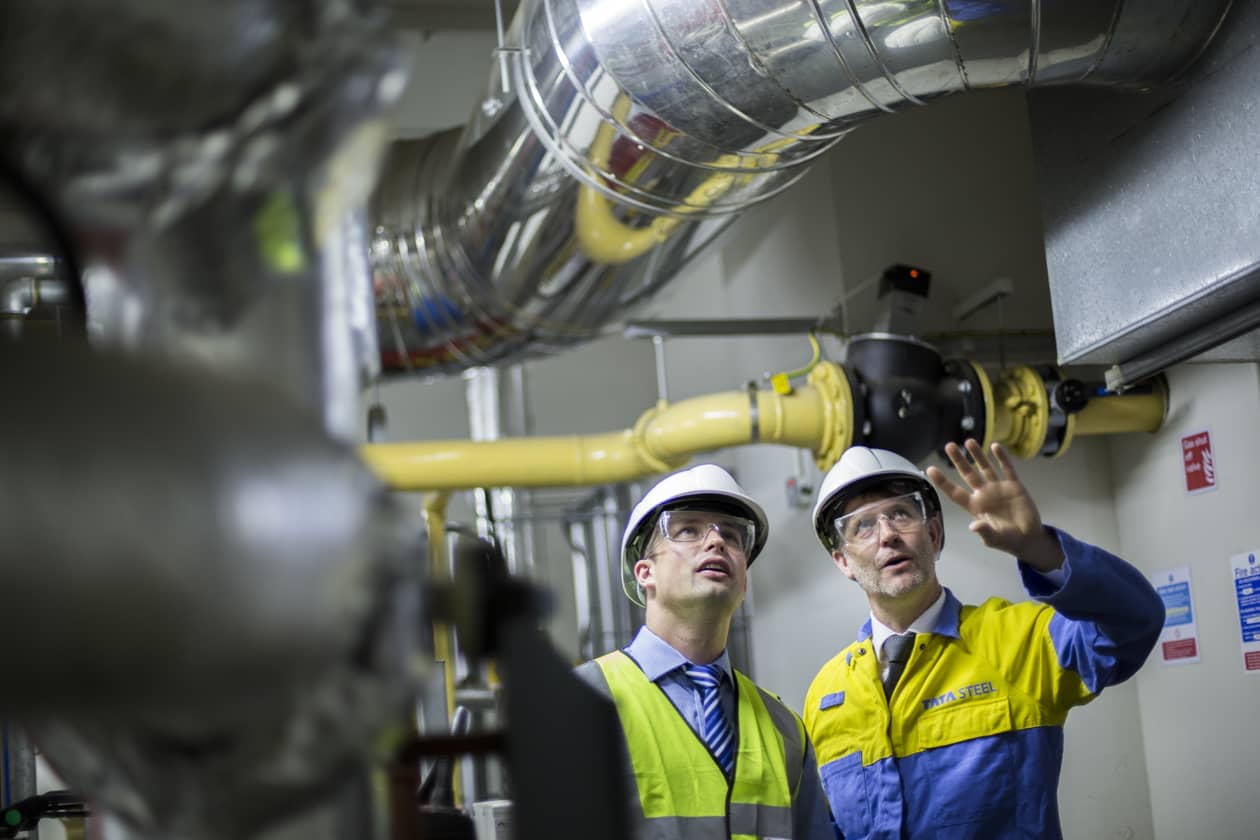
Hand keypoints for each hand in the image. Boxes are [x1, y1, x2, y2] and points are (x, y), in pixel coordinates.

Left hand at [924, 439, 1062, 571]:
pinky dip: (1002, 458)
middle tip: (949, 446)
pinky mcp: (1014, 486)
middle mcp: (984, 494)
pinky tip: (995, 446)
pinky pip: (1007, 469)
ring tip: (969, 441)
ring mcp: (998, 488)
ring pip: (985, 468)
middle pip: (968, 474)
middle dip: (959, 461)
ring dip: (977, 455)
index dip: (943, 481)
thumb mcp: (994, 538)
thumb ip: (984, 531)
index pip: (955, 492)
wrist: (1028, 538)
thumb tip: (973, 526)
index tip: (930, 469)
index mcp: (975, 506)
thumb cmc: (1007, 540)